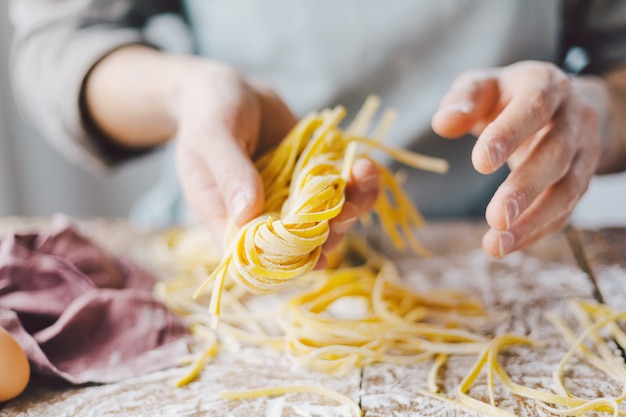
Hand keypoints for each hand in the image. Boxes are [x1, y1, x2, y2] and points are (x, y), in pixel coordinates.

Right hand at [170, 59, 378, 251]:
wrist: (230, 89)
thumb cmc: (208, 112)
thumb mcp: (212, 136)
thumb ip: (229, 172)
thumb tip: (247, 212)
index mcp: (228, 220)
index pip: (257, 258)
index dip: (288, 264)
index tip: (318, 257)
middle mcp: (262, 216)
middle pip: (300, 244)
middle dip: (329, 233)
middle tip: (348, 211)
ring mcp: (290, 199)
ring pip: (325, 220)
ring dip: (352, 207)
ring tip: (365, 177)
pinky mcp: (310, 179)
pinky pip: (337, 191)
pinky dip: (357, 184)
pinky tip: (365, 167)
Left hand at [432, 61, 608, 256]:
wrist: (558, 104)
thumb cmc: (507, 96)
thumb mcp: (482, 87)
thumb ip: (463, 100)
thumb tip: (444, 124)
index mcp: (546, 85)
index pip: (534, 108)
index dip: (510, 135)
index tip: (480, 164)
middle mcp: (574, 118)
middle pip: (556, 154)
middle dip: (526, 188)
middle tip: (496, 217)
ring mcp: (583, 151)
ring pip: (568, 189)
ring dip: (533, 220)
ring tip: (496, 244)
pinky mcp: (582, 180)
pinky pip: (565, 210)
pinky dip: (536, 231)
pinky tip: (506, 245)